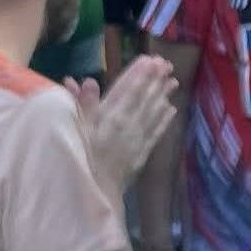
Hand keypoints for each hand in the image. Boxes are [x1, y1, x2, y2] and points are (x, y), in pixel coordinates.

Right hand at [72, 55, 178, 198]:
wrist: (95, 190)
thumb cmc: (80, 157)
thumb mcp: (76, 130)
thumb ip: (83, 105)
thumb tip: (87, 81)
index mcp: (109, 116)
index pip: (126, 90)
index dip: (138, 74)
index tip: (149, 60)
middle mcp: (127, 124)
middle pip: (143, 98)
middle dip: (155, 80)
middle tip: (166, 64)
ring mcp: (137, 138)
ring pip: (152, 112)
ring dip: (163, 95)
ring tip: (174, 80)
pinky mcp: (143, 152)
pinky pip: (156, 132)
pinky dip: (164, 120)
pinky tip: (172, 108)